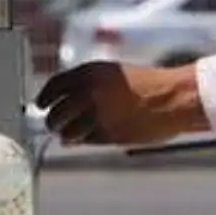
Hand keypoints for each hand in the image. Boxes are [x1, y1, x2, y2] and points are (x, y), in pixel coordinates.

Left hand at [34, 62, 211, 147]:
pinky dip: (86, 141)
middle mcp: (89, 92)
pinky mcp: (107, 134)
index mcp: (90, 72)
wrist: (173, 98)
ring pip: (67, 132)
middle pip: (55, 113)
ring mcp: (97, 115)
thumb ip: (88, 87)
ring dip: (67, 136)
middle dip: (53, 122)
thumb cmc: (148, 85)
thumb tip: (64, 105)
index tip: (41, 105)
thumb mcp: (115, 76)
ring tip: (71, 136)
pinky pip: (87, 141)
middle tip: (55, 126)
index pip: (54, 86)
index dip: (45, 98)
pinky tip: (96, 135)